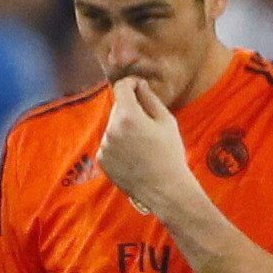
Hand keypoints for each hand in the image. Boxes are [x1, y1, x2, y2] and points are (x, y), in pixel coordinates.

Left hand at [96, 78, 197, 217]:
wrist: (164, 189)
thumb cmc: (170, 154)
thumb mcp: (167, 122)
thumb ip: (150, 99)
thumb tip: (140, 85)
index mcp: (128, 116)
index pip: (121, 87)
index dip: (131, 84)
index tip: (139, 87)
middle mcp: (111, 128)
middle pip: (117, 107)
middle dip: (130, 109)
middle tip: (148, 123)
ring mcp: (104, 145)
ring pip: (113, 126)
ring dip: (124, 127)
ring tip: (142, 143)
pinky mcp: (102, 159)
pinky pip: (109, 143)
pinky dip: (119, 144)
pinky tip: (134, 155)